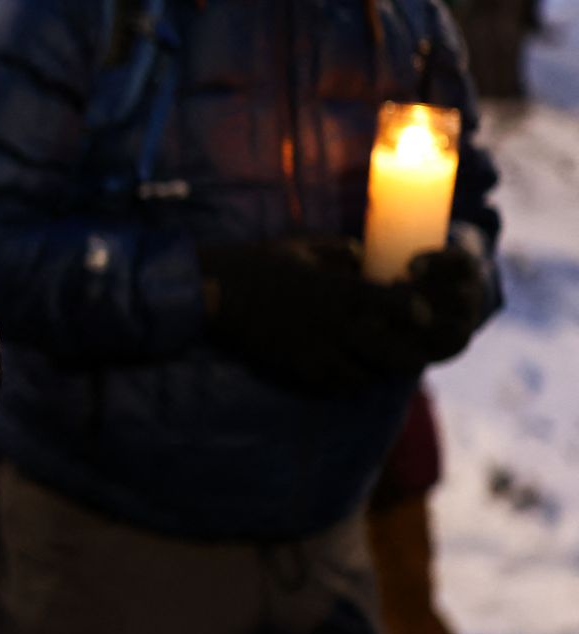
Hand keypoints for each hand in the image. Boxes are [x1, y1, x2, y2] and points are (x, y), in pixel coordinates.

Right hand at [201, 239, 485, 394]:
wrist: (217, 293)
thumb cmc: (260, 263)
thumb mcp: (305, 246)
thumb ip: (343, 253)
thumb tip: (366, 259)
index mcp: (346, 292)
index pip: (405, 308)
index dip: (417, 310)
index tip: (415, 309)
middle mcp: (341, 327)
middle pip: (400, 356)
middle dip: (408, 352)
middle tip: (403, 344)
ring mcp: (322, 353)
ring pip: (370, 376)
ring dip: (376, 369)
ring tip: (372, 358)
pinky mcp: (301, 372)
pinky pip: (338, 387)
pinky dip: (346, 381)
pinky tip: (341, 368)